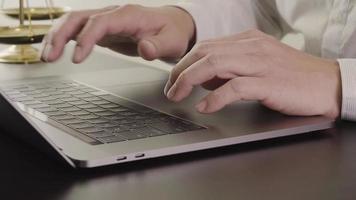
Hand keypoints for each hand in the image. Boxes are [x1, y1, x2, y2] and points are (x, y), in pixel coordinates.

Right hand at [41, 5, 194, 62]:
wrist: (173, 27)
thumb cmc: (173, 32)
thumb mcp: (172, 41)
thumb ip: (158, 46)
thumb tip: (145, 49)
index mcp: (128, 15)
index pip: (99, 22)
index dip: (85, 38)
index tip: (77, 58)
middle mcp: (113, 14)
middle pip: (78, 18)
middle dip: (60, 36)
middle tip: (49, 57)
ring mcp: (106, 21)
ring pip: (73, 22)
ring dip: (56, 37)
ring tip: (46, 57)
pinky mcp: (104, 30)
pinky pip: (78, 30)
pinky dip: (64, 39)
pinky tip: (54, 50)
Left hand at [165, 30, 341, 118]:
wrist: (328, 84)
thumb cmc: (293, 77)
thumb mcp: (258, 65)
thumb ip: (231, 68)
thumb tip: (204, 79)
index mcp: (248, 41)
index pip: (207, 46)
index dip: (185, 62)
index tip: (174, 77)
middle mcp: (251, 47)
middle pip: (204, 53)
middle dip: (181, 71)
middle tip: (170, 89)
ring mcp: (260, 63)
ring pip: (214, 64)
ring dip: (189, 81)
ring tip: (177, 95)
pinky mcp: (268, 82)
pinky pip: (234, 87)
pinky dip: (215, 97)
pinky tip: (205, 106)